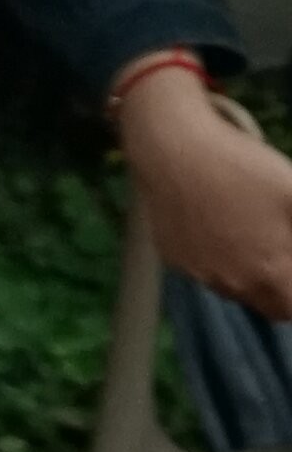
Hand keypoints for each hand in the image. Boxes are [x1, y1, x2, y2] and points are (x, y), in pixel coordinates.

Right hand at [124, 62, 291, 317]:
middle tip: (284, 254)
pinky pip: (202, 269)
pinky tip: (215, 223)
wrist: (170, 145)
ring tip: (250, 234)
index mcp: (268, 273)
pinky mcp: (172, 255)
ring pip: (233, 288)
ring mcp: (196, 271)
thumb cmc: (242, 168)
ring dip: (248, 274)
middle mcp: (230, 282)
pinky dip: (216, 257)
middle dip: (282, 290)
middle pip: (268, 305)